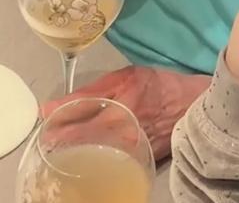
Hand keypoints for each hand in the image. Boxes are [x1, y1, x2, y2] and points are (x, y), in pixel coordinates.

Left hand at [41, 66, 209, 159]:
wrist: (191, 106)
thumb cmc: (157, 86)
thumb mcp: (125, 77)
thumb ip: (89, 92)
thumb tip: (51, 108)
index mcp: (115, 113)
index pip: (74, 125)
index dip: (55, 124)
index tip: (45, 121)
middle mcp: (119, 138)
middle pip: (78, 147)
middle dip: (61, 141)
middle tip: (54, 135)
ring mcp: (126, 154)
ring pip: (89, 158)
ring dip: (75, 150)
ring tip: (68, 143)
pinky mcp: (134, 163)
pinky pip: (105, 163)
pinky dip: (94, 156)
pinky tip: (90, 151)